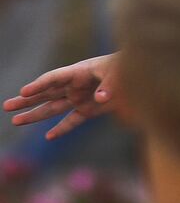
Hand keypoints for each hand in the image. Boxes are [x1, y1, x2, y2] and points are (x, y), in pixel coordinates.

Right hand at [2, 54, 119, 139]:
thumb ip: (110, 85)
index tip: (24, 91)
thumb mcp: (119, 71)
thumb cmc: (128, 66)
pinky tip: (48, 136)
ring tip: (15, 121)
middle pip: (46, 94)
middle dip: (27, 100)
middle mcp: (75, 86)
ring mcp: (80, 98)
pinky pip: (71, 121)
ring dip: (35, 115)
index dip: (40, 84)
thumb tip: (101, 98)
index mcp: (79, 71)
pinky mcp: (89, 110)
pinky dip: (61, 129)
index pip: (54, 78)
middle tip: (7, 106)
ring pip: (53, 108)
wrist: (142, 73)